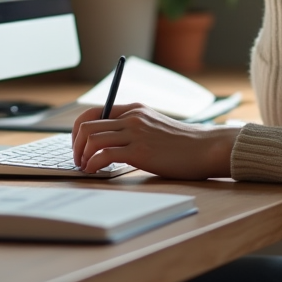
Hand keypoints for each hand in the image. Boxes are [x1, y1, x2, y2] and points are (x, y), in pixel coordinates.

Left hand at [71, 104, 240, 178]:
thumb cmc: (184, 144)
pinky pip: (104, 154)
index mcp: (134, 109)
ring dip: (81, 155)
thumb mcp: (155, 126)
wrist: (206, 148)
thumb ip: (135, 129)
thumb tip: (110, 143)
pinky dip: (93, 165)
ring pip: (91, 138)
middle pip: (86, 124)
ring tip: (85, 168)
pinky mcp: (140, 151)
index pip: (93, 111)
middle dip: (75, 144)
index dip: (78, 130)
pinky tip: (95, 172)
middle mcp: (132, 117)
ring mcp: (136, 133)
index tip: (79, 146)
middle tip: (78, 160)